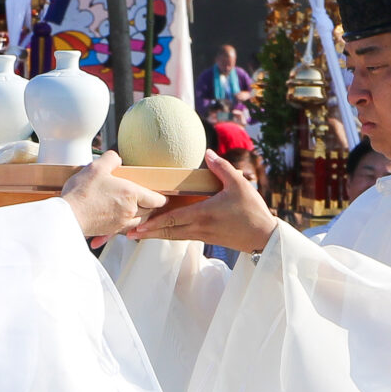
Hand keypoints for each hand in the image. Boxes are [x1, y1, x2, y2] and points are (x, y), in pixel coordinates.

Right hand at [59, 152, 166, 241]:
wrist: (68, 216)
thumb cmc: (82, 193)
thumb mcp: (96, 167)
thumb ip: (111, 159)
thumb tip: (116, 158)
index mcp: (131, 194)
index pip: (156, 199)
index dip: (161, 198)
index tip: (162, 197)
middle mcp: (129, 211)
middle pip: (149, 211)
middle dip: (148, 205)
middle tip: (146, 199)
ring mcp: (120, 223)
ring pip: (138, 221)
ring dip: (138, 215)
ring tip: (132, 207)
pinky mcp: (110, 231)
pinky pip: (124, 229)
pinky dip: (125, 224)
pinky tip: (117, 217)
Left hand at [127, 151, 277, 252]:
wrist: (263, 237)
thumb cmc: (252, 211)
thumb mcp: (239, 185)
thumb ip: (221, 168)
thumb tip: (207, 153)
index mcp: (204, 213)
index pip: (174, 219)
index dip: (154, 223)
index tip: (138, 226)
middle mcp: (200, 227)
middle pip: (168, 231)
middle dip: (147, 233)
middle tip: (127, 233)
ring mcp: (202, 234)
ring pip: (173, 235)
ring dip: (155, 235)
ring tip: (137, 235)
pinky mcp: (207, 238)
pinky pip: (182, 236)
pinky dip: (168, 234)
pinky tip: (161, 232)